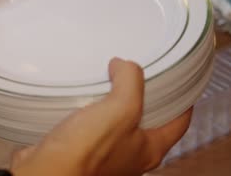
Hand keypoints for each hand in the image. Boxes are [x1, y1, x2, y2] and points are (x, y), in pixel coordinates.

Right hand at [11, 58, 191, 175]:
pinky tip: (84, 99)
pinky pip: (95, 128)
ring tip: (109, 82)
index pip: (179, 124)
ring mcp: (107, 155)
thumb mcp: (120, 108)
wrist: (46, 169)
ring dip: (116, 104)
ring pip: (119, 124)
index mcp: (149, 149)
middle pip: (148, 123)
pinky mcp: (84, 151)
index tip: (180, 84)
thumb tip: (125, 65)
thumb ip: (130, 82)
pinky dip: (93, 112)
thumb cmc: (86, 150)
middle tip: (139, 76)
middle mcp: (131, 156)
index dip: (184, 102)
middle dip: (145, 99)